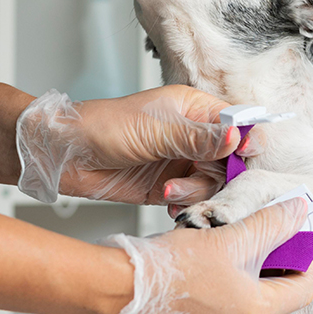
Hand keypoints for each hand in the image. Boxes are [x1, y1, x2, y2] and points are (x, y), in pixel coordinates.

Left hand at [16, 86, 260, 204]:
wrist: (65, 156)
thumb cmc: (101, 128)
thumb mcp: (154, 131)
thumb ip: (197, 137)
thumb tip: (237, 135)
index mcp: (194, 109)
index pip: (237, 122)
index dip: (247, 140)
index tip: (246, 157)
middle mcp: (192, 135)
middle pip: (230, 159)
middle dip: (220, 174)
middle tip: (200, 182)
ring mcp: (182, 161)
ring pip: (214, 183)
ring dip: (196, 192)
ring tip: (170, 191)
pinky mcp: (169, 185)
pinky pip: (193, 199)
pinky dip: (185, 204)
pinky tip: (167, 202)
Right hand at [77, 198, 312, 313]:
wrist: (121, 287)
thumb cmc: (172, 267)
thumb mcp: (230, 237)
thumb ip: (270, 223)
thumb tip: (298, 210)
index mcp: (257, 313)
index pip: (304, 288)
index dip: (306, 259)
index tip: (297, 235)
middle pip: (278, 295)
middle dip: (276, 261)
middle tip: (266, 233)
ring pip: (251, 299)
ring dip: (251, 270)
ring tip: (236, 241)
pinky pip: (227, 307)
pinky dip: (230, 282)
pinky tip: (213, 259)